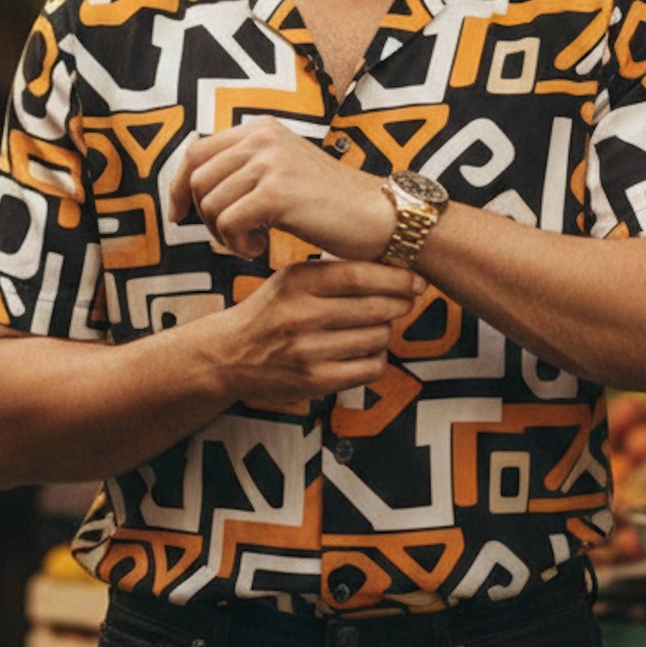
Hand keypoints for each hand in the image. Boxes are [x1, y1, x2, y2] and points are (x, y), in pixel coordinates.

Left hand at [168, 119, 395, 262]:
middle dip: (203, 216)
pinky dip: (236, 244)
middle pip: (196, 178)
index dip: (177, 187)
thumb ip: (245, 170)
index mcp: (261, 129)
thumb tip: (191, 188)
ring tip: (251, 244)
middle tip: (230, 238)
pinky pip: (227, 222)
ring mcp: (270, 162)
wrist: (378, 217)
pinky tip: (259, 250)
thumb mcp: (283, 172)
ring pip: (209, 203)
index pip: (195, 151)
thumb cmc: (331, 205)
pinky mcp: (277, 192)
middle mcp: (262, 136)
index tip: (179, 216)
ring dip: (222, 234)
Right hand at [210, 259, 422, 407]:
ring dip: (387, 330)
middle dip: (400, 304)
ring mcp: (309, 352)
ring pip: (377, 338)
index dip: (396, 277)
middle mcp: (302, 316)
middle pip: (375, 308)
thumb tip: (394, 265)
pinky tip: (368, 350)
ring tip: (378, 324)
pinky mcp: (315, 382)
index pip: (360, 276)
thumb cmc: (271, 311)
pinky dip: (378, 357)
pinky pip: (370, 368)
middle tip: (406, 300)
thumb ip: (334, 271)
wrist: (229, 355)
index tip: (416, 279)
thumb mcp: (292, 279)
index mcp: (298, 282)